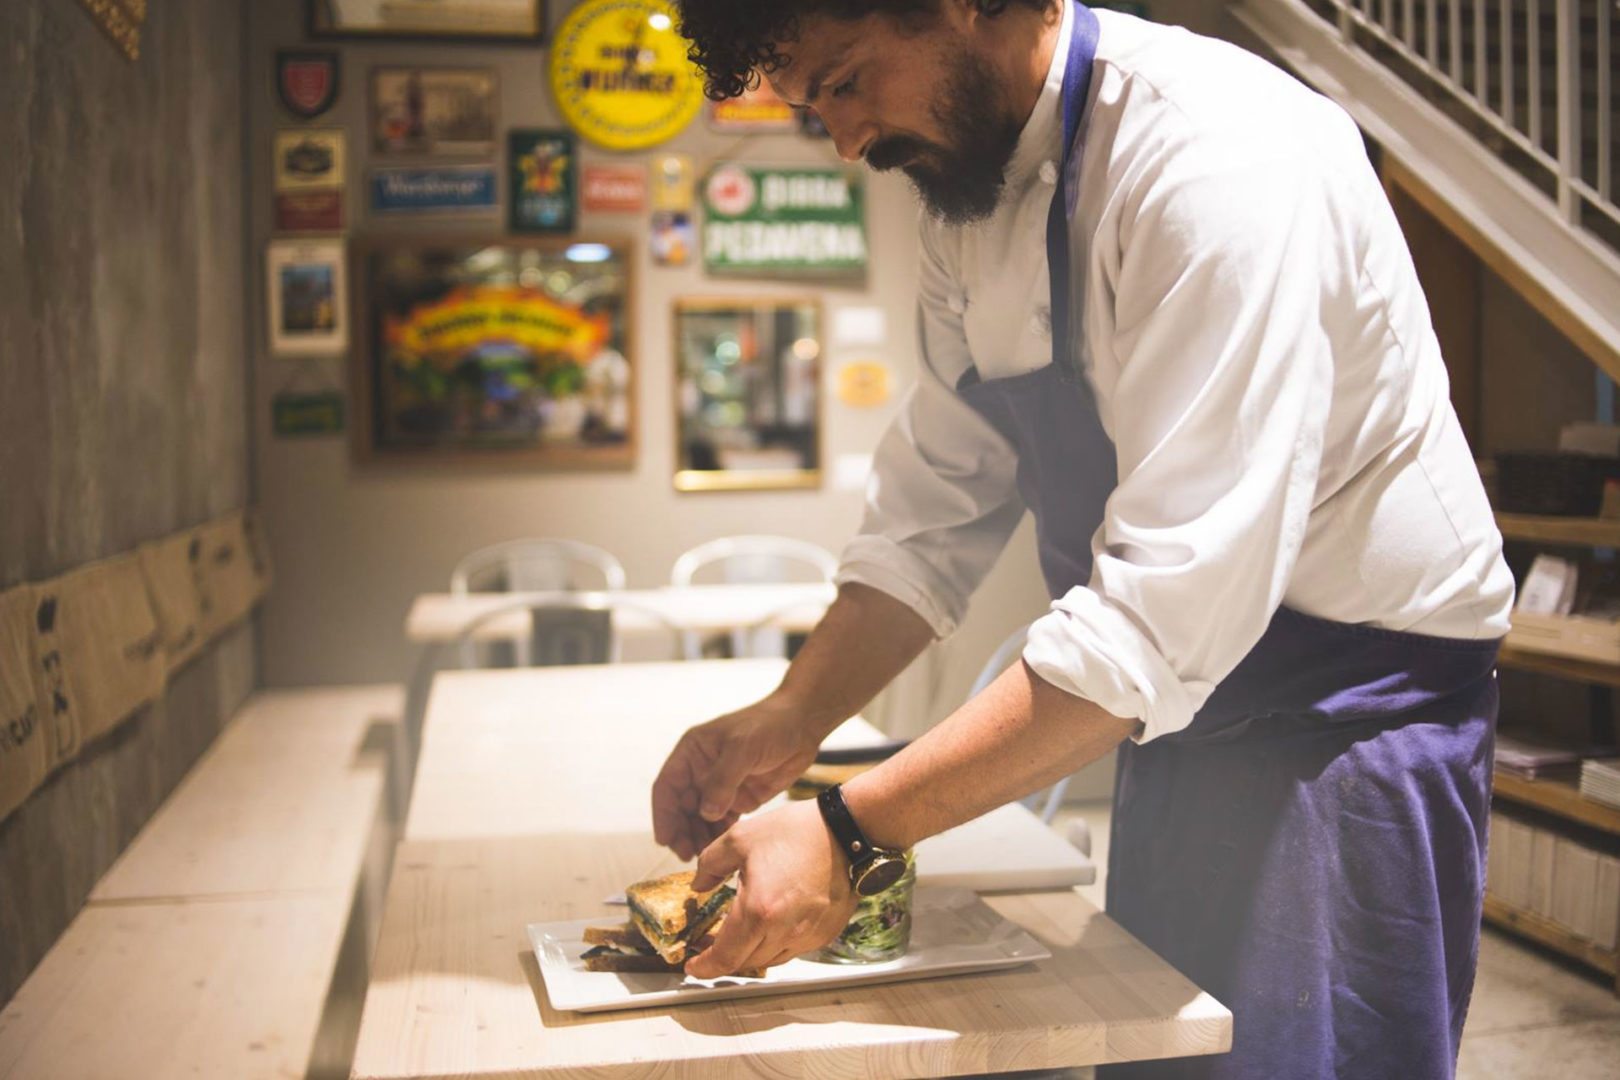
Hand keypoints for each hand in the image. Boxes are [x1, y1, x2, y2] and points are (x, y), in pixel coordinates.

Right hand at [651, 695, 822, 860]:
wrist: (802, 726)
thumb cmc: (769, 725)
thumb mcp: (742, 748)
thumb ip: (722, 780)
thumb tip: (706, 813)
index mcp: (692, 752)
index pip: (667, 787)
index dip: (663, 814)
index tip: (665, 839)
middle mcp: (701, 771)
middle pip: (681, 808)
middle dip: (681, 832)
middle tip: (686, 855)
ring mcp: (720, 787)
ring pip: (700, 819)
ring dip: (698, 837)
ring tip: (702, 858)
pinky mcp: (739, 799)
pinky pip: (722, 823)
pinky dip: (718, 837)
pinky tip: (720, 851)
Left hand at [685, 799, 856, 977]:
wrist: (847, 832)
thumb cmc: (799, 832)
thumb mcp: (741, 838)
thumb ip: (710, 863)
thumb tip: (699, 885)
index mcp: (758, 910)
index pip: (724, 957)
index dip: (704, 967)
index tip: (692, 965)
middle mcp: (784, 931)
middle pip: (744, 963)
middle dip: (722, 958)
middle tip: (709, 944)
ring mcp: (807, 936)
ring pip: (768, 960)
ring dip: (748, 953)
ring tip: (738, 935)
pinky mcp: (824, 934)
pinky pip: (792, 951)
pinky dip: (774, 946)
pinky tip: (769, 926)